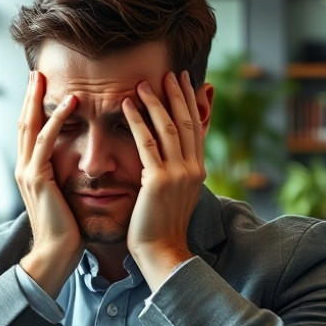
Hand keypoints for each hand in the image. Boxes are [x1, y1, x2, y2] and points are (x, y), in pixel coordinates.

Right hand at [15, 71, 84, 296]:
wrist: (56, 255)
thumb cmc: (68, 232)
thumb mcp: (68, 198)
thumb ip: (68, 180)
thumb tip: (85, 169)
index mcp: (31, 173)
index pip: (31, 133)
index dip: (34, 109)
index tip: (42, 87)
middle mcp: (25, 169)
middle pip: (23, 123)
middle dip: (29, 97)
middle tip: (35, 72)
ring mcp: (27, 173)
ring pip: (30, 127)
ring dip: (37, 100)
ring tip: (45, 78)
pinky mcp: (37, 179)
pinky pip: (45, 142)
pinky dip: (55, 120)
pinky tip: (69, 103)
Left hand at [123, 70, 205, 290]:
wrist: (161, 252)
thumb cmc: (161, 228)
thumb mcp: (174, 196)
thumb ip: (173, 174)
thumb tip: (169, 159)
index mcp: (198, 171)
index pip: (196, 129)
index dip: (191, 104)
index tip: (185, 83)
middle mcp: (192, 169)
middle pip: (187, 122)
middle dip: (178, 95)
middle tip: (171, 72)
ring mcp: (177, 174)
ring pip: (169, 128)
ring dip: (156, 102)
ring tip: (145, 82)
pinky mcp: (158, 180)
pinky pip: (147, 143)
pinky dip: (137, 120)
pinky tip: (127, 105)